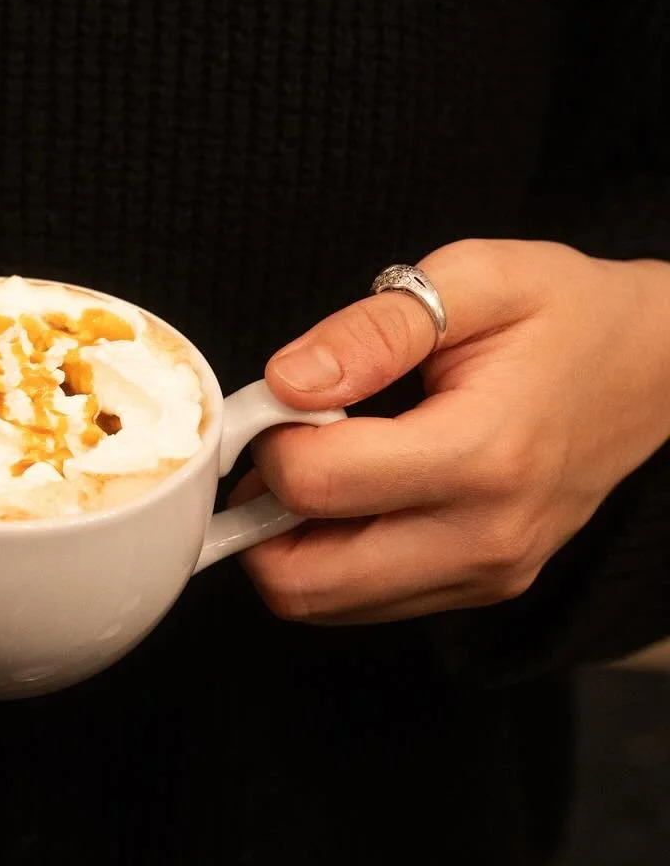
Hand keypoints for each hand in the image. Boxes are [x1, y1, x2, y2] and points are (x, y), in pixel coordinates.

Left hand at [238, 239, 669, 623]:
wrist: (662, 366)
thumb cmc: (566, 313)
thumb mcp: (476, 279)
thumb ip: (374, 328)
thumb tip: (287, 380)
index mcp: (482, 454)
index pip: (315, 486)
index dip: (267, 440)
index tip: (279, 400)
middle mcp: (485, 537)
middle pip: (302, 580)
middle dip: (256, 515)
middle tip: (276, 447)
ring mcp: (487, 574)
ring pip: (322, 604)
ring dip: (286, 543)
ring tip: (314, 465)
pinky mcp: (482, 588)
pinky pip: (363, 601)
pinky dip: (328, 557)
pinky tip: (349, 493)